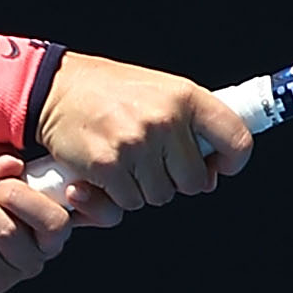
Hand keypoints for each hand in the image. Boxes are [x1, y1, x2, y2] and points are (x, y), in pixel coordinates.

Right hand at [28, 54, 256, 208]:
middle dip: (174, 181)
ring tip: (126, 161)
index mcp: (185, 96)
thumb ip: (189, 126)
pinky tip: (107, 170)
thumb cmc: (109, 92)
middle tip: (152, 162)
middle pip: (194, 183)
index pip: (237, 139)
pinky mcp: (109, 166)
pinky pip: (128, 203)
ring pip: (159, 197)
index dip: (231, 162)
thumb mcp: (160, 91)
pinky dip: (117, 195)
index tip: (217, 167)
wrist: (55, 89)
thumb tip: (210, 176)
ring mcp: (137, 145)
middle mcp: (165, 119)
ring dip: (143, 189)